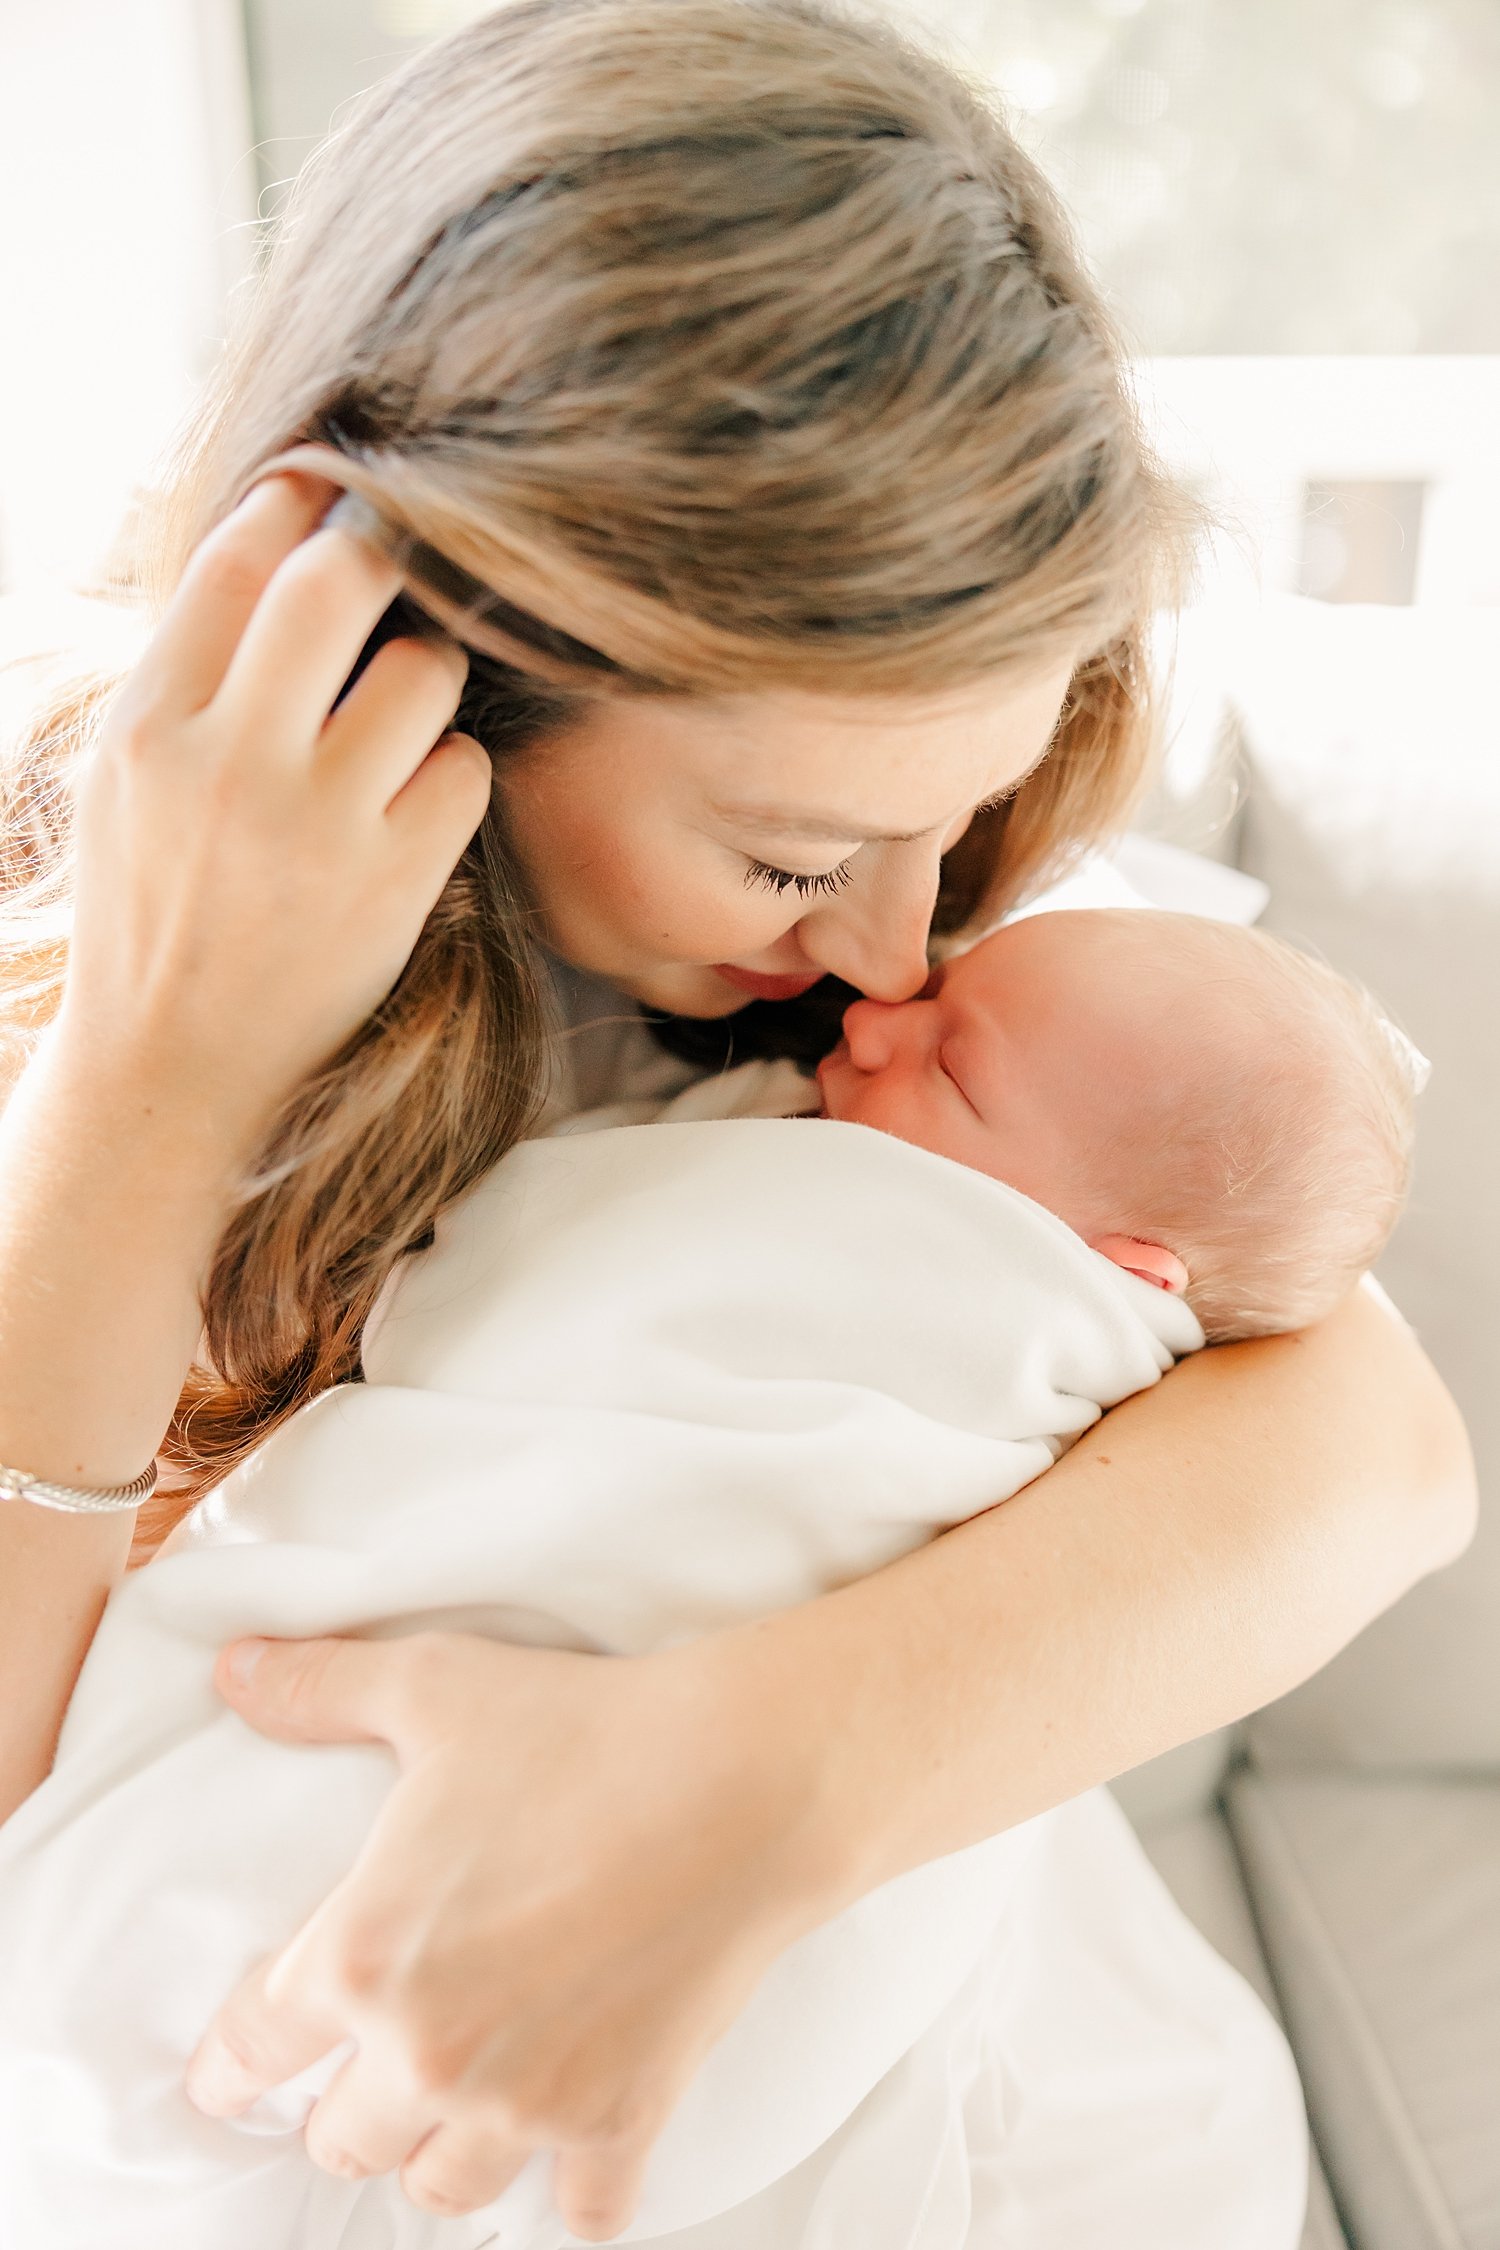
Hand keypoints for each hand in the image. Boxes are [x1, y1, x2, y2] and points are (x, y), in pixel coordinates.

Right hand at [56, 472, 489, 1161]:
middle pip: (336, 586)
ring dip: (429, 672)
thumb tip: (271, 549)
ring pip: (423, 673)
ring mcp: (318, 828)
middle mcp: (232, 766)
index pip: (236, 564)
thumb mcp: (128, 780)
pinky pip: (464, 771)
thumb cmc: (155, 906)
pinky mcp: (393, 887)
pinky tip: (417, 798)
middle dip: (382, 556)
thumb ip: (188, 674)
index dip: (295, 503)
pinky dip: (452, 771)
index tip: (328, 490)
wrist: (171, 1066)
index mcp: (151, 726)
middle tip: (399, 566)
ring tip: (403, 709)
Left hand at [183, 1628, 840, 2238]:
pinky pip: (578, 2216)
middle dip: (345, 2108)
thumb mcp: (435, 1690)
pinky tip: (569, 2159)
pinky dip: (571, 2195)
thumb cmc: (585, 1728)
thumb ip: (322, 1687)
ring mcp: (524, 2104)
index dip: (231, 2066)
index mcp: (363, 1958)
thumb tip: (236, 1668)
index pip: (253, 2048)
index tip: (227, 2080)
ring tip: (455, 2111)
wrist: (740, 1778)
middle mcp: (428, 2053)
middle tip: (369, 2073)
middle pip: (341, 2141)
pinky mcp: (615, 2122)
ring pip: (442, 2189)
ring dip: (439, 2153)